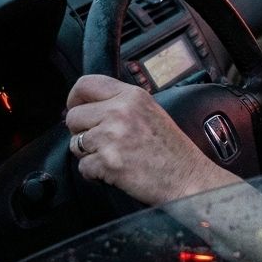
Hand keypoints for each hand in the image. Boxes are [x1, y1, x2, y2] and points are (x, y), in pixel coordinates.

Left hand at [65, 74, 236, 204]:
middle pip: (74, 116)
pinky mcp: (108, 162)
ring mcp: (112, 137)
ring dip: (88, 153)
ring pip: (75, 143)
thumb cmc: (172, 149)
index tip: (77, 107)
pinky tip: (115, 170)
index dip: (75, 98)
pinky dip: (95, 172)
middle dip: (81, 131)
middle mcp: (120, 112)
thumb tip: (88, 106)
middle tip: (100, 140)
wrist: (187, 177)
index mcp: (131, 96)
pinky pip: (83, 167)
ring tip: (113, 155)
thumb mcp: (150, 111)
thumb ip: (121, 104)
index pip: (86, 84)